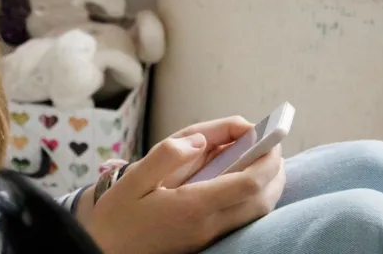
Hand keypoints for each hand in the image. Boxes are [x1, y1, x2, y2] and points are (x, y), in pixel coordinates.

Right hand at [85, 123, 285, 253]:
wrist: (106, 252)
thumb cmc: (117, 216)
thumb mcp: (133, 180)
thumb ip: (165, 156)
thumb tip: (198, 141)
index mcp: (192, 206)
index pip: (248, 183)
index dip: (266, 160)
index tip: (270, 138)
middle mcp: (208, 224)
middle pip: (262, 200)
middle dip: (276, 172)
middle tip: (272, 146)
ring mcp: (209, 236)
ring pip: (257, 213)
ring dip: (269, 186)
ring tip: (263, 160)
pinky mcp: (206, 241)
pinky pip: (243, 220)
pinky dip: (255, 199)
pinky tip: (245, 182)